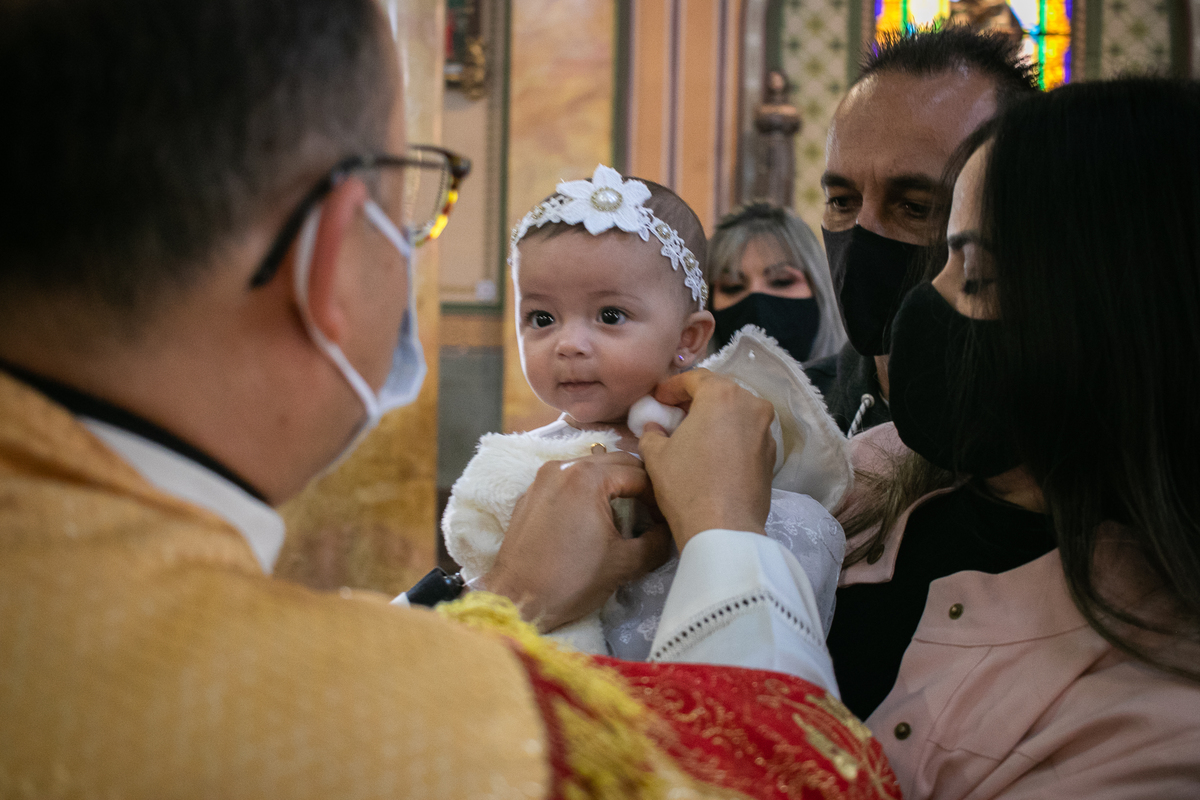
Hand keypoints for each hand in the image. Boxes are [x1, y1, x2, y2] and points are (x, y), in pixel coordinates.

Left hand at [480, 451, 670, 632]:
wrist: (516, 599)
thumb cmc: (569, 580)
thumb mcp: (624, 563)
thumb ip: (656, 542)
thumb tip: (668, 532)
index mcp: (587, 477)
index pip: (638, 474)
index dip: (658, 497)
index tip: (666, 518)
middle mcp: (562, 466)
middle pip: (615, 463)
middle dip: (638, 484)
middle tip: (651, 512)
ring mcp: (542, 478)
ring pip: (590, 469)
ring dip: (612, 485)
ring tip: (626, 513)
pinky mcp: (530, 494)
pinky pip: (568, 482)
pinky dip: (586, 492)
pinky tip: (594, 518)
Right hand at [639, 369, 774, 549]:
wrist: (724, 529)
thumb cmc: (686, 484)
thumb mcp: (656, 455)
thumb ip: (652, 432)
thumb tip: (654, 427)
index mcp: (722, 395)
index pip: (695, 379)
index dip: (672, 387)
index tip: (657, 399)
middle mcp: (751, 405)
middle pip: (720, 393)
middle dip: (696, 401)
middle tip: (674, 414)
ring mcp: (766, 431)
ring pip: (737, 414)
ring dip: (715, 419)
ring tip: (694, 435)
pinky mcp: (772, 455)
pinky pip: (747, 435)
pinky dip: (730, 437)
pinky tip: (714, 454)